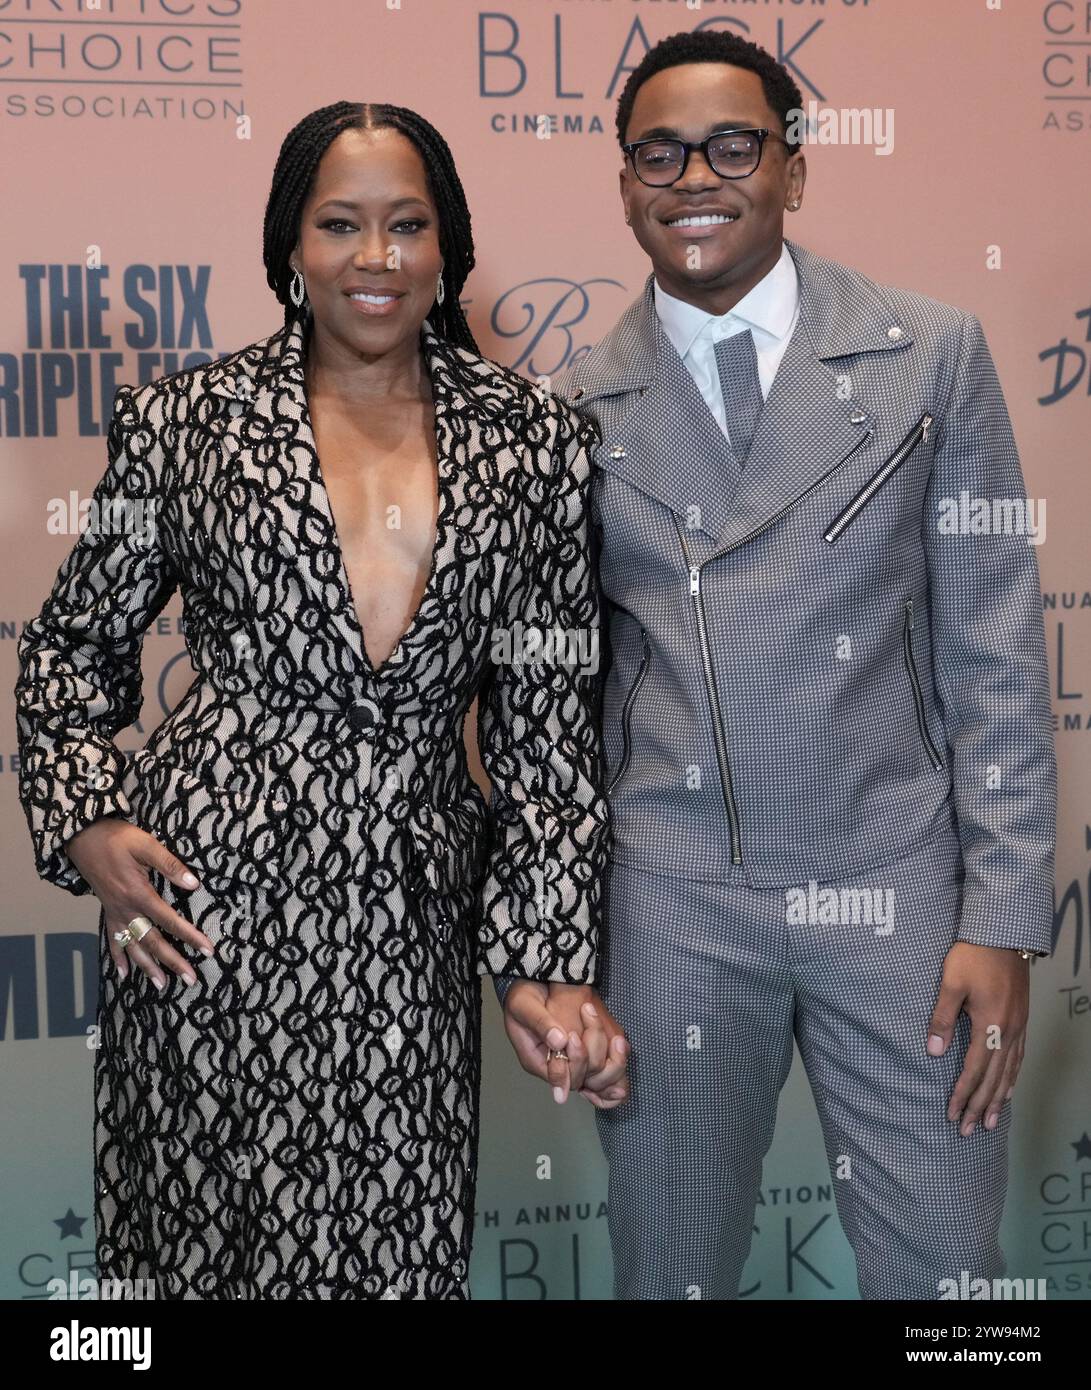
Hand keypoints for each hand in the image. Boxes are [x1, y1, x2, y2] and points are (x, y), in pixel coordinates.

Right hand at [64, 816, 215, 988]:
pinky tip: (123, 974)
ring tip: (162, 985)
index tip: (207, 950)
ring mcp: (114, 913)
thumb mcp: (145, 844)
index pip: (169, 920)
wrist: (83, 837)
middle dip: (172, 961)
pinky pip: (112, 940)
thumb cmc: (117, 838)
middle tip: (191, 980)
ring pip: (132, 946)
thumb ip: (170, 865)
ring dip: (147, 967)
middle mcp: (126, 909)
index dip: (189, 936)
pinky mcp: (107, 911)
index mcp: (138, 893)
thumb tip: (194, 883)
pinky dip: (118, 957)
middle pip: (152, 940)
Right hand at [503, 981, 629, 1107]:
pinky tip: (619, 1043)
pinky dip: (614, 1059)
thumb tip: (559, 1042)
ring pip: (595, 1077)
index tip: (572, 1037)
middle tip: (585, 1030)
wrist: (531, 985)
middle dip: (587, 1057)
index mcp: (536, 1060)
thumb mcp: (524, 1006)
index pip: (559, 1076)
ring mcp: (570, 1060)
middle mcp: (555, 1065)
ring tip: (616, 1040)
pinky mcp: (583, 1051)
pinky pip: (603, 1067)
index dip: (571, 1062)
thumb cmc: (522, 997)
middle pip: (579, 1079)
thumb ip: (541, 1024)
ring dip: (609, 1061)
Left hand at [927, 941, 1029, 1135]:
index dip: (963, 1094)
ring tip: (989, 1122)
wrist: (1003, 935)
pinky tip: (1007, 1089)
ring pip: (1009, 1072)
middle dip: (979, 1106)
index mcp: (989, 1025)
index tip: (952, 1114)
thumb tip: (933, 1051)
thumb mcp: (950, 983)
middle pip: (994, 1078)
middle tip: (967, 1131)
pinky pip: (1018, 1058)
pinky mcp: (1021, 1020)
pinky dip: (1012, 1079)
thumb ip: (941, 1018)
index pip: (974, 1070)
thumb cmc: (972, 956)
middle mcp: (1008, 1032)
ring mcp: (1018, 1027)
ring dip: (997, 1099)